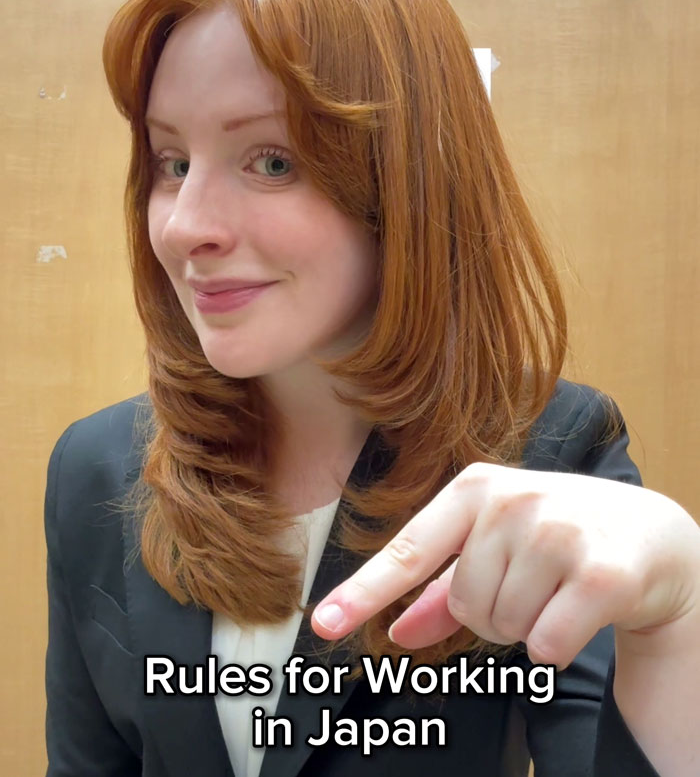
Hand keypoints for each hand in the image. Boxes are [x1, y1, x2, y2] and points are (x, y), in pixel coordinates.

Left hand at [311, 463, 699, 669]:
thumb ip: (444, 589)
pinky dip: (556, 643)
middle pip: (463, 604)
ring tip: (559, 588)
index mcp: (475, 488)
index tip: (324, 624)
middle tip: (535, 581)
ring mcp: (556, 532)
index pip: (410, 549)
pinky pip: (544, 645)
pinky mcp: (600, 572)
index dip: (364, 592)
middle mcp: (511, 501)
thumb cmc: (561, 534)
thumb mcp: (498, 544)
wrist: (652, 533)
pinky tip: (581, 607)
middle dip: (493, 611)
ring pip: (502, 627)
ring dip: (526, 625)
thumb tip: (397, 633)